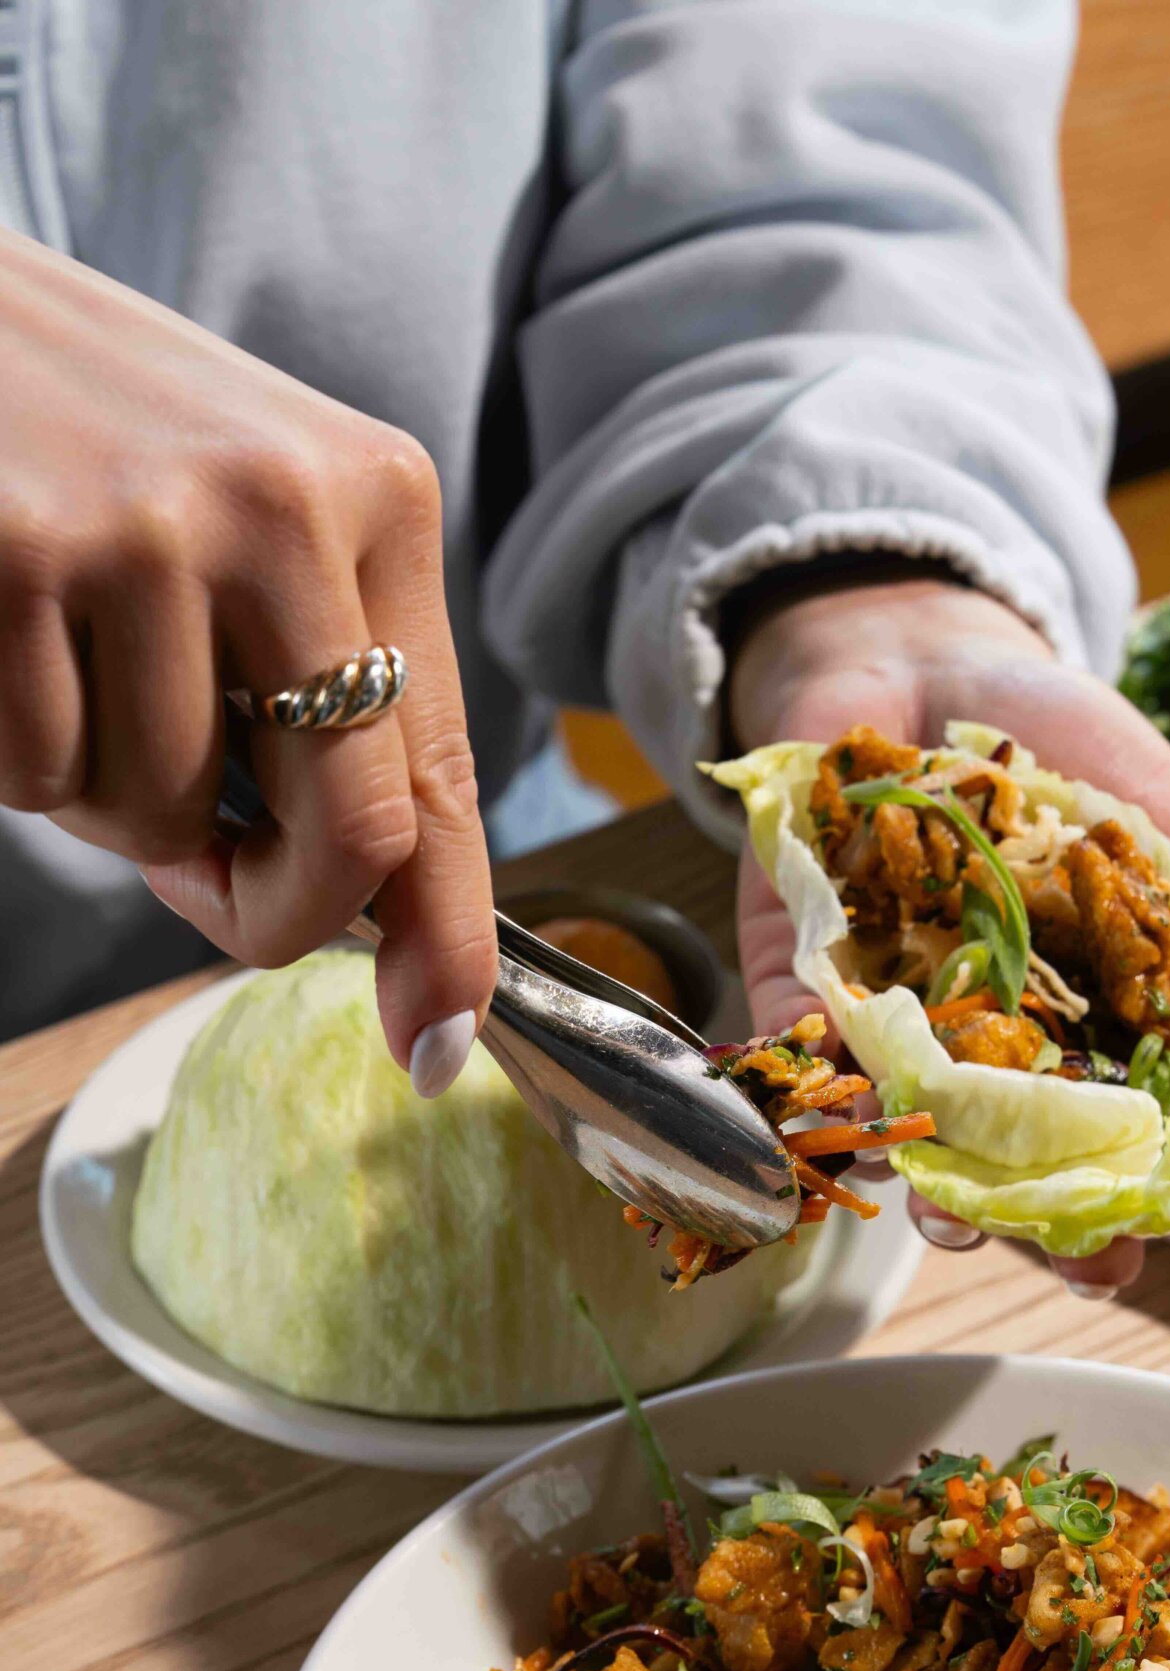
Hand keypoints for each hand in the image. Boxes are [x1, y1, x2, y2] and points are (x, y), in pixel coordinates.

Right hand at [0, 229, 494, 1088]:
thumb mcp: (248, 534)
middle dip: (274, 906)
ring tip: (69, 660)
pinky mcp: (13, 558)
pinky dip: (18, 753)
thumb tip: (375, 928)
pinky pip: (42, 777)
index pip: (440, 770)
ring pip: (166, 817)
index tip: (435, 1044)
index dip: (444, 933)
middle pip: (349, 833)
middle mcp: (283, 507)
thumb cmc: (91, 446)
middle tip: (200, 877)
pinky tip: (7, 631)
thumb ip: (318, 706)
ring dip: (109, 798)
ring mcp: (144, 530)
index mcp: (375, 499)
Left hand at [729, 569, 1169, 1294]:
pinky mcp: (802, 981)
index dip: (1128, 1208)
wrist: (909, 651)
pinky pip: (805, 1053)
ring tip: (948, 1204)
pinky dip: (816, 1088)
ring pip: (908, 1131)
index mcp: (1086, 1025)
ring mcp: (894, 1022)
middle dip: (1024, 1225)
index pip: (1112, 1143)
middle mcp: (990, 1044)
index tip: (1133, 1254)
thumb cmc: (1053, 735)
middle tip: (1053, 1260)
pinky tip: (840, 1116)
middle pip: (1008, 1165)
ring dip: (927, 1178)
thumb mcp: (1160, 817)